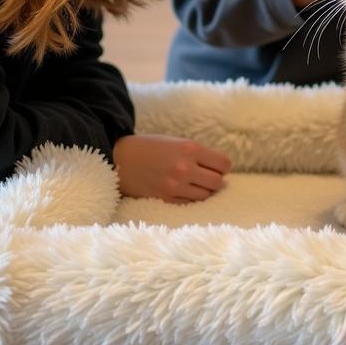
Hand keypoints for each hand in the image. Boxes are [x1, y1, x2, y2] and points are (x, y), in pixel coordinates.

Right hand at [113, 134, 231, 202]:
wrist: (121, 159)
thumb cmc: (152, 147)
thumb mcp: (178, 142)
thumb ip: (198, 153)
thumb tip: (221, 169)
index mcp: (190, 149)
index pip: (224, 164)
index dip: (222, 166)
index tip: (216, 167)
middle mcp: (185, 167)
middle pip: (217, 182)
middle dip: (215, 179)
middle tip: (206, 176)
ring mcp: (175, 185)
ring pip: (206, 195)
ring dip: (203, 190)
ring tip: (194, 183)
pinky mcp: (166, 198)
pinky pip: (191, 202)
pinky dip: (191, 198)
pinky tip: (183, 189)